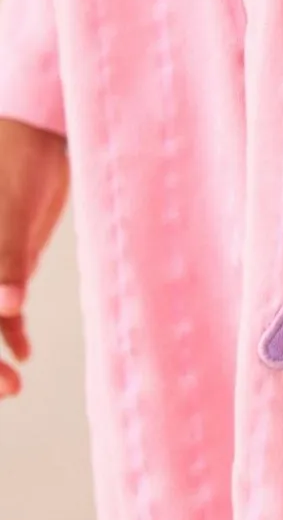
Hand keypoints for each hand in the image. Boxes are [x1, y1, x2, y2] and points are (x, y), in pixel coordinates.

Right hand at [0, 117, 68, 397]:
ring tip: (14, 384)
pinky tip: (24, 351)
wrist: (42, 130)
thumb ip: (4, 257)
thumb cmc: (15, 157)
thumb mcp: (8, 207)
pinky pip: (2, 304)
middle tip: (6, 388)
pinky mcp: (6, 259)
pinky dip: (11, 329)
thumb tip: (8, 307)